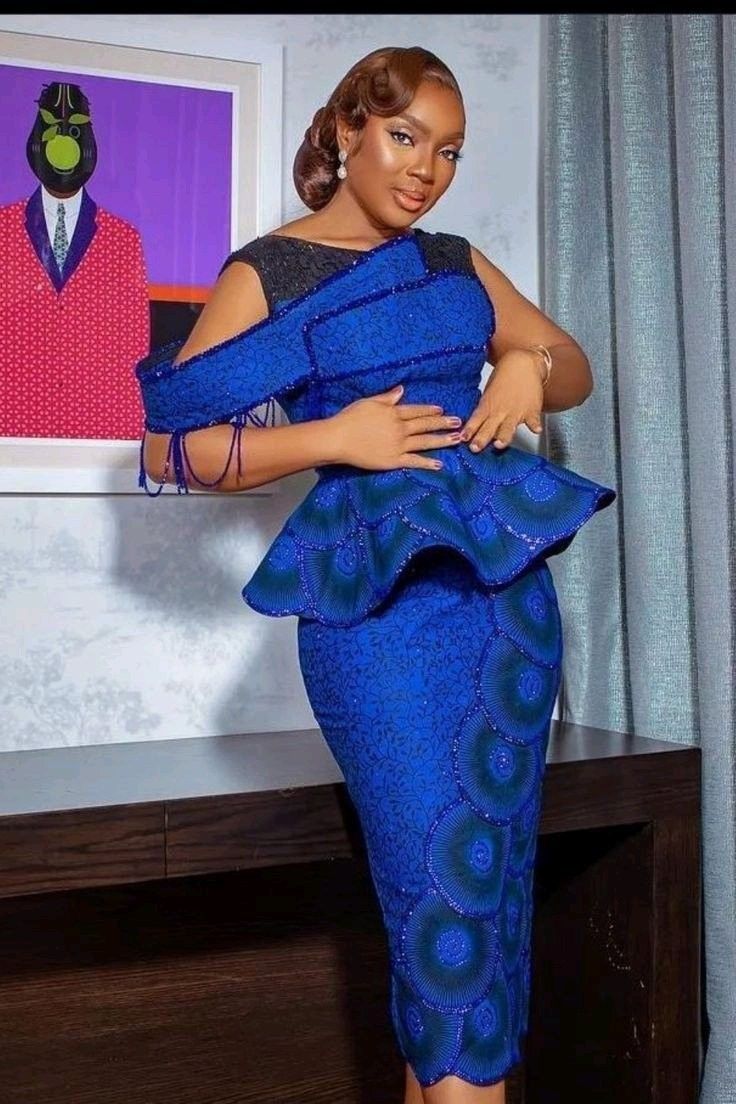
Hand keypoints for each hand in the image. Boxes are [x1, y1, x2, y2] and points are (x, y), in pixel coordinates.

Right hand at [327, 384, 463, 470]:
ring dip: (442, 440)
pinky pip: (414, 461)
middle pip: (425, 425)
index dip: (430, 410)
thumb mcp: (368, 402)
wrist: (338, 439)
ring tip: (457, 439)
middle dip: (443, 423)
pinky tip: (439, 464)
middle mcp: (400, 428)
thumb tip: (401, 390)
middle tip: (458, 423)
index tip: (442, 410)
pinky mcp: (393, 460)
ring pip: (425, 442)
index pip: (416, 410)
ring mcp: (398, 445)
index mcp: (393, 412)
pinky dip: (427, 463)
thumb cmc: (349, 418)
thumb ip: (387, 397)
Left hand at [461, 348, 545, 451]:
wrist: (523, 364)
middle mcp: (501, 411)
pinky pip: (533, 420)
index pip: (476, 420)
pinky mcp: (531, 411)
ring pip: (508, 428)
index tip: (462, 439)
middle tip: (475, 448)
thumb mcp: (489, 394)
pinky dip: (535, 425)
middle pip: (489, 428)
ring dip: (503, 436)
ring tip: (500, 444)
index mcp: (488, 406)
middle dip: (481, 439)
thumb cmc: (505, 378)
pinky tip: (536, 429)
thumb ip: (485, 411)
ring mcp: (516, 412)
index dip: (469, 430)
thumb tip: (476, 427)